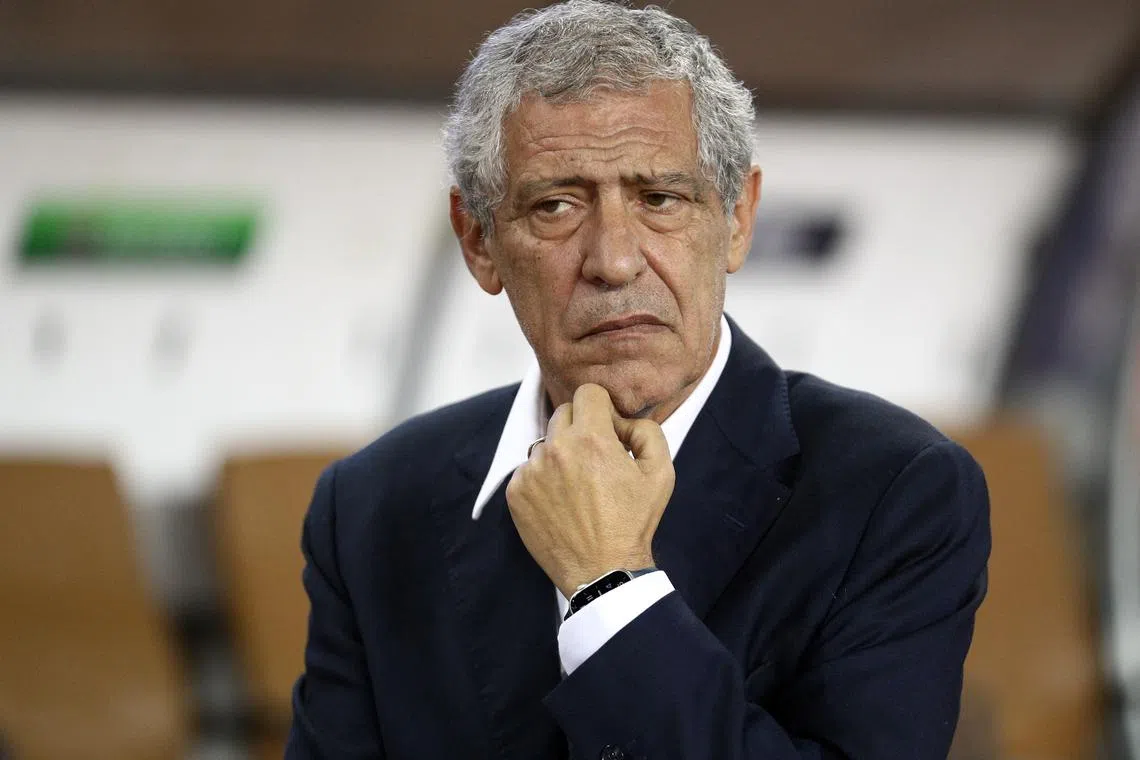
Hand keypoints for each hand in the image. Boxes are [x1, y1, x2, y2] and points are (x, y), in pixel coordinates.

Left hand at [505, 383, 675, 597]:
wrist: (602, 571)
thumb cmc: (633, 522)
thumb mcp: (661, 473)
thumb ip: (647, 431)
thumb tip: (623, 420)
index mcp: (592, 439)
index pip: (587, 393)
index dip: (603, 408)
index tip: (609, 430)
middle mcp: (556, 449)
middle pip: (563, 413)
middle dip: (581, 428)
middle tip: (596, 459)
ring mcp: (532, 471)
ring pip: (545, 442)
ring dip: (560, 454)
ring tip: (578, 485)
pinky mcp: (516, 492)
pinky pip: (528, 469)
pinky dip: (543, 478)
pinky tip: (561, 501)